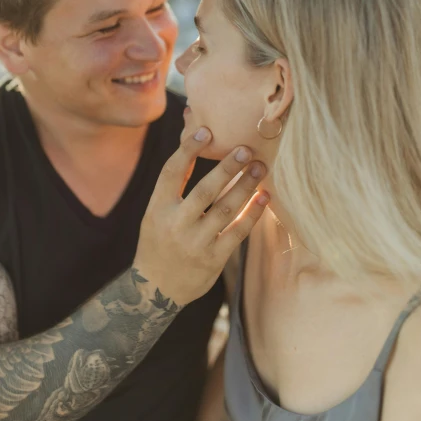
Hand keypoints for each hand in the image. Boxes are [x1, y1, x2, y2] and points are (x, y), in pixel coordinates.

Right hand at [133, 127, 268, 305]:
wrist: (156, 289)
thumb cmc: (159, 239)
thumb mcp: (155, 211)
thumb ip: (174, 181)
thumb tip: (190, 136)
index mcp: (157, 208)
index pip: (172, 172)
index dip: (188, 150)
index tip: (206, 132)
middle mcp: (175, 224)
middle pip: (205, 191)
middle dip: (227, 168)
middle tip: (246, 150)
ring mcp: (195, 243)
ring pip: (225, 210)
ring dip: (245, 187)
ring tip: (261, 168)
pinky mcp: (213, 259)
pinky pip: (238, 232)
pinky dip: (253, 213)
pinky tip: (264, 197)